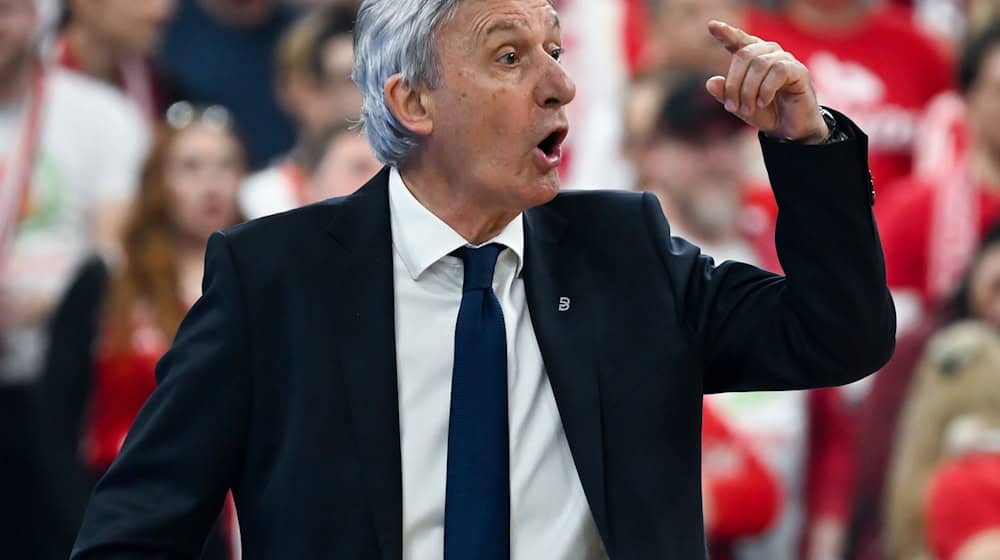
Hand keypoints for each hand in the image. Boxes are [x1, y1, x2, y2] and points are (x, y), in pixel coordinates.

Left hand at [705, 20, 828, 143]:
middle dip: (734, 84)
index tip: (711, 26)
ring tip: (748, 109)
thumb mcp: (739, 106)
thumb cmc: (765, 113)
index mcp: (752, 58)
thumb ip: (725, 94)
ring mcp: (785, 59)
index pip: (738, 41)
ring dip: (749, 91)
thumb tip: (710, 82)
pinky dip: (766, 89)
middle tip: (731, 107)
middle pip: (744, 55)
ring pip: (760, 64)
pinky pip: (778, 70)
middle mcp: (768, 53)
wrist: (789, 130)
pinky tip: (763, 102)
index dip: (725, 33)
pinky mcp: (799, 70)